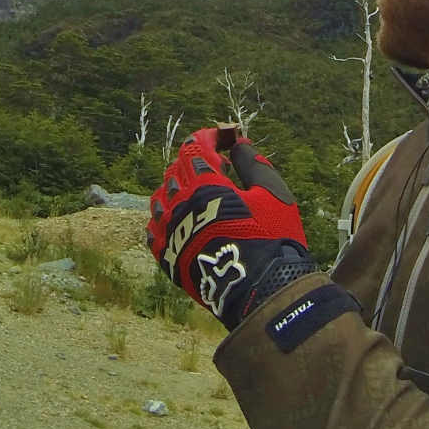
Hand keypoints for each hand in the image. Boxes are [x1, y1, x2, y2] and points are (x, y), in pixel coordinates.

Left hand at [147, 128, 318, 330]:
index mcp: (205, 186)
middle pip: (175, 170)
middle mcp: (179, 206)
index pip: (194, 148)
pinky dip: (168, 217)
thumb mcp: (273, 192)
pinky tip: (186, 220)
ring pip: (160, 199)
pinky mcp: (167, 259)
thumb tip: (238, 146)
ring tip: (202, 193)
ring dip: (179, 188)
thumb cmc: (273, 237)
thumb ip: (252, 163)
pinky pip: (154, 229)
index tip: (225, 137)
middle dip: (196, 160)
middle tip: (221, 165)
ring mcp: (169, 234)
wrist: (263, 291)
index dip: (209, 137)